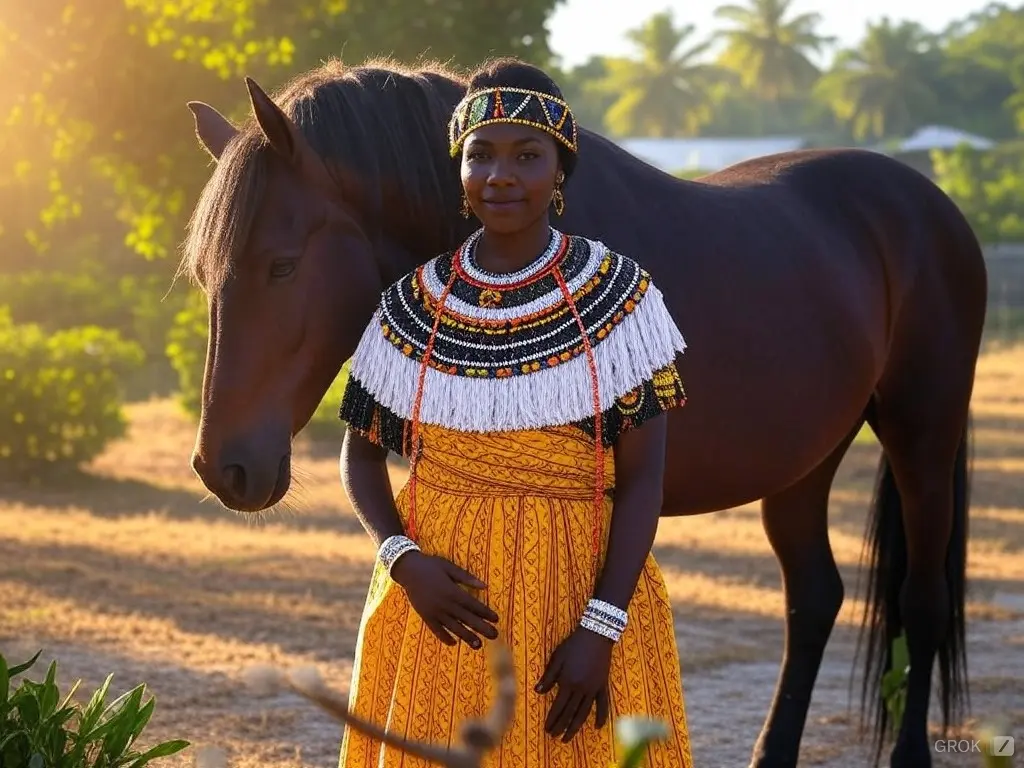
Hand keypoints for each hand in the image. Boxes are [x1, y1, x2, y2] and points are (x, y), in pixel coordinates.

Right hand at [390, 551, 498, 649]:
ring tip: (478, 644)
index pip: (473, 605)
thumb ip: (467, 578)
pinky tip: (454, 642)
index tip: (496, 619)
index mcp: (452, 591)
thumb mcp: (450, 567)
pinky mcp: (425, 616)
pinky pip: (436, 630)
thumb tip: (485, 586)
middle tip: (494, 635)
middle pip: (466, 618)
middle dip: (481, 627)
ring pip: (453, 627)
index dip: (485, 613)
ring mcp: (434, 611)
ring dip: (466, 636)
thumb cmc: (431, 565)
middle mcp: (444, 603)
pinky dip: (444, 637)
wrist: (407, 569)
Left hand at [536, 626, 613, 742]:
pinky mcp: (603, 685)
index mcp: (568, 682)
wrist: (596, 635)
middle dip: (561, 726)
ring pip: (584, 713)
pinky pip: (603, 704)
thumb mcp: (557, 658)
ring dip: (575, 727)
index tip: (546, 729)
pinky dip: (601, 716)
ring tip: (568, 738)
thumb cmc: (573, 645)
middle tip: (553, 737)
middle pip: (570, 713)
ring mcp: (593, 688)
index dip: (552, 719)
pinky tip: (597, 727)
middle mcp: (581, 689)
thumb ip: (549, 676)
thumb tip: (537, 692)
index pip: (558, 706)